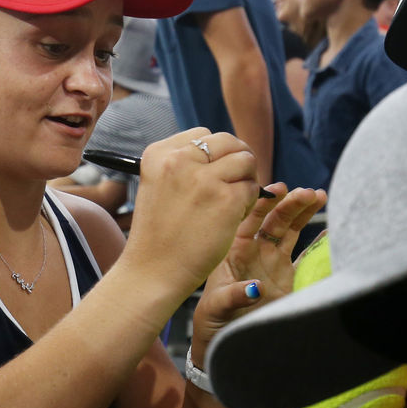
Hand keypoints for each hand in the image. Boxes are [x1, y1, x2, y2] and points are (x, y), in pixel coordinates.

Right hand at [123, 129, 260, 293]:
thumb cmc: (160, 233)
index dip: (215, 156)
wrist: (153, 271)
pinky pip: (253, 187)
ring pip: (245, 161)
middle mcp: (180, 160)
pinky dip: (249, 202)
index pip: (203, 135)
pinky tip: (233, 218)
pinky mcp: (226, 199)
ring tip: (232, 203)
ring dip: (246, 180)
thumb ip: (184, 164)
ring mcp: (204, 179)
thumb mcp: (158, 185)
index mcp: (159, 153)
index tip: (210, 177)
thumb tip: (224, 151)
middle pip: (228, 142)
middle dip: (237, 162)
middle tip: (232, 186)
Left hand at [190, 184, 326, 357]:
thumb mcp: (216, 308)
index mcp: (235, 249)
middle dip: (291, 204)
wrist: (224, 343)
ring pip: (291, 231)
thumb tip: (256, 288)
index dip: (264, 202)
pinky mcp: (289, 280)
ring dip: (304, 213)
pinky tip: (329, 230)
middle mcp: (256, 251)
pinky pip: (306, 257)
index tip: (279, 190)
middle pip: (275, 220)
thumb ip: (234, 295)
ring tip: (319, 196)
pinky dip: (318, 244)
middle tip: (307, 193)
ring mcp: (274, 263)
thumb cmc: (212, 321)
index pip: (250, 218)